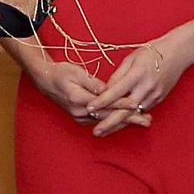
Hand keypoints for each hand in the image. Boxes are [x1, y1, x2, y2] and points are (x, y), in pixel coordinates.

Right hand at [25, 54, 152, 132]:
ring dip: (125, 121)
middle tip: (148, 120)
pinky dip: (115, 120)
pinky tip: (129, 119)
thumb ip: (94, 84)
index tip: (137, 104)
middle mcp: (79, 112)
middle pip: (109, 116)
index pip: (105, 103)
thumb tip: (109, 90)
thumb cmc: (61, 72)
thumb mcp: (77, 73)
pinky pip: (101, 120)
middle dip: (129, 118)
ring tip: (144, 120)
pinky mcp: (81, 118)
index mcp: (78, 99)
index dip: (122, 103)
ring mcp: (79, 117)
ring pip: (106, 120)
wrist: (45, 81)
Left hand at [80, 39, 191, 134]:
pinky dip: (129, 119)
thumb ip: (117, 76)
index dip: (102, 101)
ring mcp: (154, 96)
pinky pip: (141, 112)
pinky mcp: (158, 100)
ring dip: (118, 124)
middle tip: (96, 132)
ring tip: (103, 132)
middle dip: (109, 123)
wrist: (178, 53)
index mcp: (137, 75)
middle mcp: (146, 88)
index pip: (116, 92)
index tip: (89, 108)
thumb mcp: (131, 59)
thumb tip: (104, 91)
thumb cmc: (152, 52)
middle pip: (125, 110)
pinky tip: (118, 125)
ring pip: (133, 115)